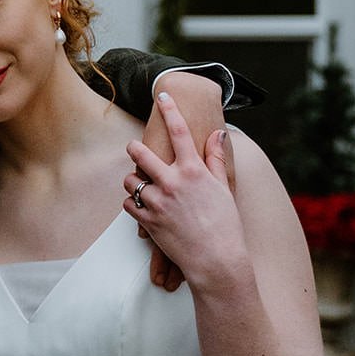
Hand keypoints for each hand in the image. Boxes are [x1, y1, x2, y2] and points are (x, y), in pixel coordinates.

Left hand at [124, 93, 246, 291]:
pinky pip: (128, 204)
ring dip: (133, 181)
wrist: (216, 260)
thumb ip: (216, 159)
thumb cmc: (225, 225)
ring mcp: (158, 202)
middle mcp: (173, 183)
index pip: (179, 132)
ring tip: (142, 186)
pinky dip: (133, 204)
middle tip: (134, 147)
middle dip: (134, 148)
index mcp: (194, 172)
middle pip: (141, 153)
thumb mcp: (224, 188)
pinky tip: (144, 207)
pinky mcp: (147, 221)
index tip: (162, 95)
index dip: (170, 111)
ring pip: (130, 180)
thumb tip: (218, 134)